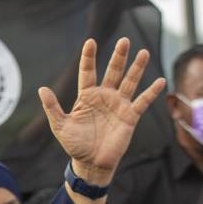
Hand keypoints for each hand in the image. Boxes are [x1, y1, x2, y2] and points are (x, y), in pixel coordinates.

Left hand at [38, 38, 165, 185]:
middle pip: (113, 72)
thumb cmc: (75, 144)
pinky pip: (142, 102)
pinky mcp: (130, 116)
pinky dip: (151, 92)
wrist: (91, 163)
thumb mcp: (60, 126)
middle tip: (124, 40)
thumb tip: (42, 89)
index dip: (89, 58)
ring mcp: (119, 105)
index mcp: (87, 96)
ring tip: (143, 52)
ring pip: (129, 82)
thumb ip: (52, 108)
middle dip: (118, 57)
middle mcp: (104, 97)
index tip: (90, 42)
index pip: (88, 72)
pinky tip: (160, 81)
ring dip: (136, 68)